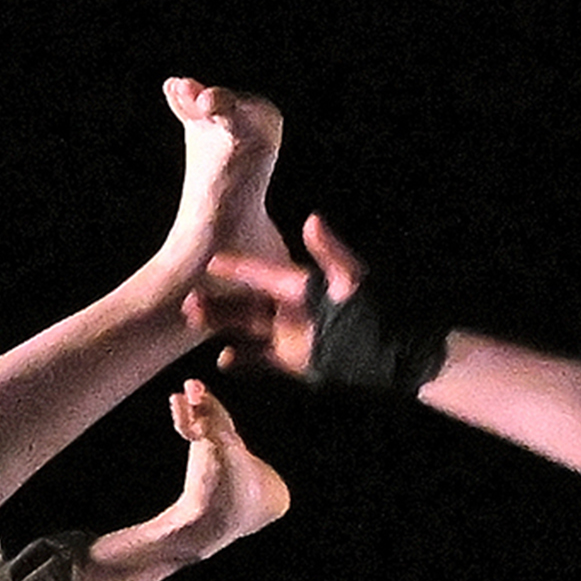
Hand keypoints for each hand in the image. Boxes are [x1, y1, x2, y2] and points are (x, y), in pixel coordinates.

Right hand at [188, 213, 369, 380]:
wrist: (390, 352)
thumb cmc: (373, 313)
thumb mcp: (349, 279)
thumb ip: (328, 252)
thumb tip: (311, 219)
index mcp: (301, 286)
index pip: (262, 274)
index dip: (238, 267)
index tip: (211, 260)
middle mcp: (289, 309)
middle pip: (245, 303)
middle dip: (218, 302)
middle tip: (189, 300)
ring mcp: (288, 334)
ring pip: (244, 328)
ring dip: (219, 326)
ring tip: (194, 323)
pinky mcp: (290, 360)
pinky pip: (257, 359)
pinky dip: (240, 360)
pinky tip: (223, 360)